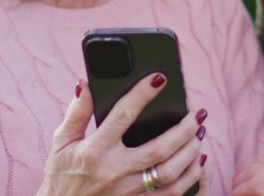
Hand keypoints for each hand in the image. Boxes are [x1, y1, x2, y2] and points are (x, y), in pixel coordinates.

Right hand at [37, 74, 206, 194]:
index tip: (160, 79)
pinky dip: (190, 177)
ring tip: (200, 132)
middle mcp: (114, 171)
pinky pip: (172, 194)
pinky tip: (198, 162)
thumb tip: (84, 84)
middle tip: (197, 112)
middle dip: (183, 128)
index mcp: (95, 150)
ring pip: (170, 172)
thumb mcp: (62, 142)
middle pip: (159, 148)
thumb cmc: (62, 175)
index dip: (142, 94)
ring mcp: (129, 191)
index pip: (123, 116)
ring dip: (191, 151)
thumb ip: (76, 112)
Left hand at [232, 156, 263, 195]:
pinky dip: (241, 190)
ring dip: (239, 184)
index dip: (247, 168)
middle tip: (234, 189)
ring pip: (257, 172)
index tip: (238, 182)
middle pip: (261, 163)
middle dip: (241, 174)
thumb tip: (247, 171)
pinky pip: (258, 185)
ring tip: (236, 194)